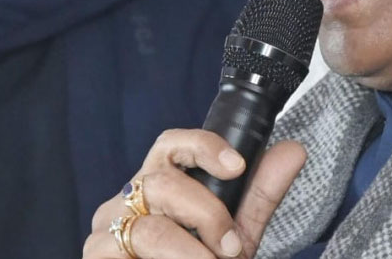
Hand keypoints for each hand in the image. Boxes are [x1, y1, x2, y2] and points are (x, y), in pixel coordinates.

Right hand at [83, 130, 304, 258]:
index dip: (203, 147)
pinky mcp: (96, 256)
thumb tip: (294, 150)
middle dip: (208, 216)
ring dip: (191, 252)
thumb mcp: (237, 233)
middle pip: (164, 183)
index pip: (172, 144)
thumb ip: (260, 194)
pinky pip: (128, 252)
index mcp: (162, 181)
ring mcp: (107, 228)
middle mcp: (129, 197)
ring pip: (151, 228)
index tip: (237, 167)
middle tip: (232, 249)